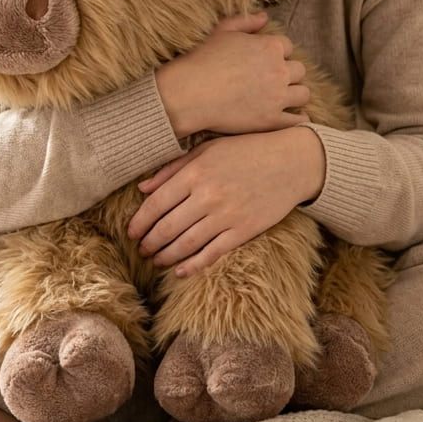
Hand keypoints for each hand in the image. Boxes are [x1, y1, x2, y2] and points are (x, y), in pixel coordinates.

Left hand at [128, 126, 325, 277]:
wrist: (291, 161)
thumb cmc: (247, 150)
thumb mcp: (208, 149)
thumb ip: (173, 168)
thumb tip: (142, 188)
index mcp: (196, 172)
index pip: (156, 203)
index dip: (140, 222)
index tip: (130, 233)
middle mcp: (208, 195)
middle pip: (167, 227)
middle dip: (150, 242)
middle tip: (141, 250)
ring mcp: (226, 215)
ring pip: (186, 244)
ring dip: (166, 256)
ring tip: (156, 261)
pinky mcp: (244, 231)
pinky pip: (213, 254)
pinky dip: (193, 266)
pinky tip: (181, 272)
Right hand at [154, 12, 310, 138]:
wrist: (189, 93)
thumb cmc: (202, 60)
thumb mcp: (222, 31)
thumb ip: (246, 22)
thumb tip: (264, 17)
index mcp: (270, 47)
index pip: (287, 47)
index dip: (277, 53)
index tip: (265, 61)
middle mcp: (280, 71)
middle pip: (299, 70)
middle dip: (288, 73)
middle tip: (273, 80)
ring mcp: (278, 97)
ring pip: (303, 93)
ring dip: (294, 93)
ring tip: (281, 98)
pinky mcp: (272, 120)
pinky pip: (298, 121)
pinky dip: (297, 119)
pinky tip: (288, 118)